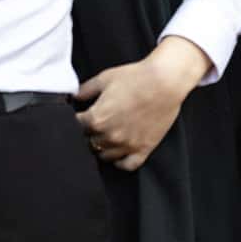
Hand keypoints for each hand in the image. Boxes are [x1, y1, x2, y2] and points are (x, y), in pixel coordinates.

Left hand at [75, 36, 210, 170]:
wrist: (167, 80)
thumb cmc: (137, 76)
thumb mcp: (106, 78)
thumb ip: (85, 90)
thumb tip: (73, 97)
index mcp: (96, 118)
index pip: (74, 128)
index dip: (76, 121)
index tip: (80, 116)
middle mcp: (109, 135)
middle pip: (87, 143)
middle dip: (88, 134)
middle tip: (94, 125)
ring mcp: (127, 144)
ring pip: (104, 156)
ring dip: (102, 147)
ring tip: (106, 136)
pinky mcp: (143, 148)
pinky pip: (127, 165)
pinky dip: (120, 162)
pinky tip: (119, 152)